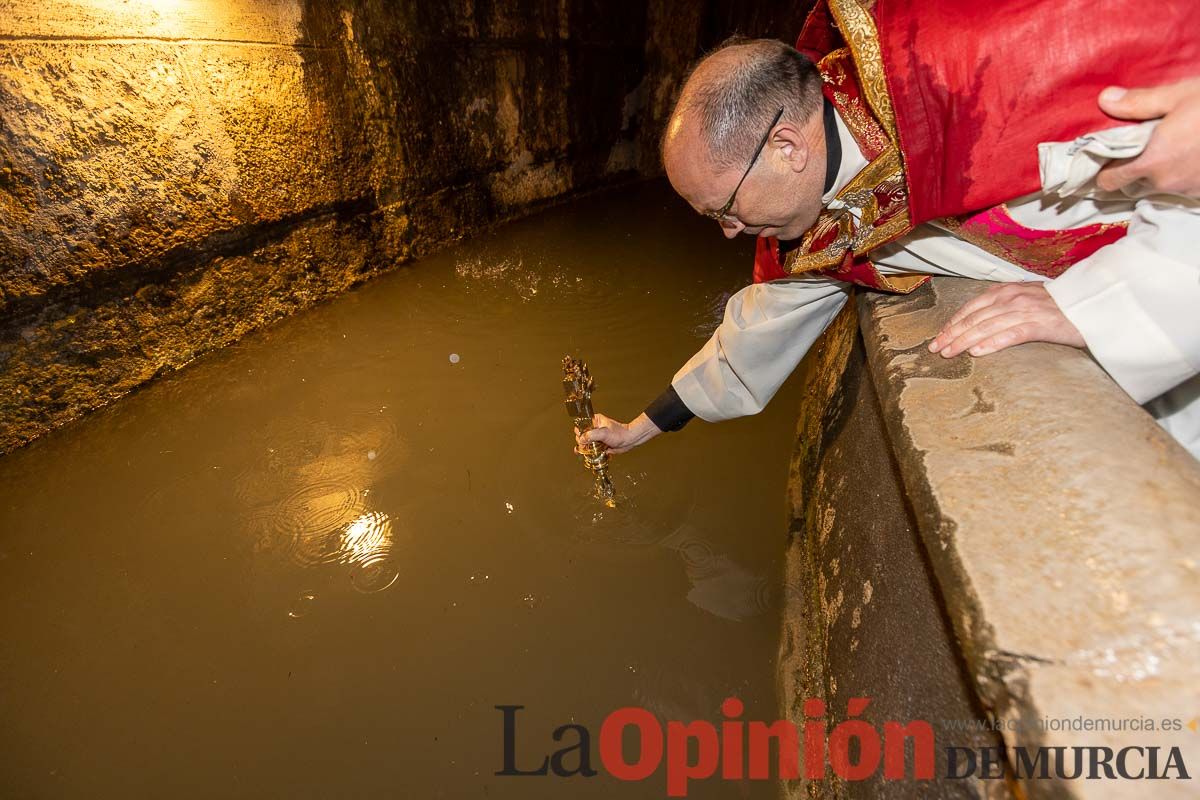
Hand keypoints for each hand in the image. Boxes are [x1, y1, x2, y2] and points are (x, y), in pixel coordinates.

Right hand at [574, 412, 661, 455]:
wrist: (628, 440)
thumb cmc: (620, 433)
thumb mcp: (604, 433)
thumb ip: (592, 435)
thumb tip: (582, 439)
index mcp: (594, 421)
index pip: (581, 425)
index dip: (579, 432)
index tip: (582, 438)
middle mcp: (594, 428)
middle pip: (581, 435)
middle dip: (582, 442)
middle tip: (586, 445)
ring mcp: (596, 436)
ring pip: (585, 443)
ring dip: (585, 448)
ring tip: (588, 450)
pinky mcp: (598, 444)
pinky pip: (591, 448)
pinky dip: (590, 452)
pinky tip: (591, 454)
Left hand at [928, 283, 1084, 358]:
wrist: (1095, 304)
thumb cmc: (1060, 306)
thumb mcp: (1028, 299)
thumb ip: (1005, 306)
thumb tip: (981, 322)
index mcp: (1007, 291)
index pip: (972, 308)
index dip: (953, 322)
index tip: (938, 336)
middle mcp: (1013, 298)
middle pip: (974, 318)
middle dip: (952, 334)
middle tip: (935, 349)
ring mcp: (1026, 310)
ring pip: (987, 327)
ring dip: (964, 340)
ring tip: (948, 353)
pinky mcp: (1041, 325)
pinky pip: (1011, 335)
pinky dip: (992, 343)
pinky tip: (977, 352)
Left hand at [1097, 77, 1199, 195]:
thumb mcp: (1179, 95)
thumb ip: (1139, 103)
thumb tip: (1105, 100)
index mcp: (1151, 162)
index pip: (1110, 180)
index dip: (1104, 171)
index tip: (1104, 159)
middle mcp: (1166, 182)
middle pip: (1133, 184)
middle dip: (1131, 169)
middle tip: (1139, 147)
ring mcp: (1188, 189)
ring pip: (1159, 186)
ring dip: (1159, 172)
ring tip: (1170, 147)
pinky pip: (1183, 187)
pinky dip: (1182, 174)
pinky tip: (1191, 154)